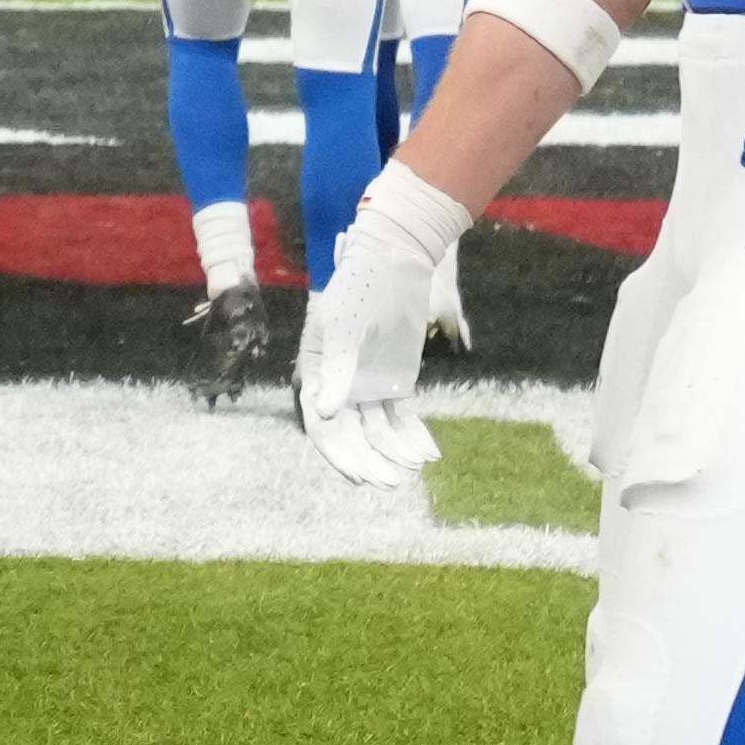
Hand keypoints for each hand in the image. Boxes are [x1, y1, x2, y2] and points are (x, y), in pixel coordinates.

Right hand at [296, 166, 465, 490]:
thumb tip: (327, 413)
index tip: (359, 476)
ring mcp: (368, 386)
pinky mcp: (395, 382)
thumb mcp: (346, 327)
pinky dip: (413, 435)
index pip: (323, 425)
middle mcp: (340, 387)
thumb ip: (338, 370)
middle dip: (371, 460)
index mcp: (317, 376)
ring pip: (379, 431)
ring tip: (415, 467)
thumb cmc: (359, 288)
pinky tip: (428, 452)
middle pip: (353, 435)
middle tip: (391, 482)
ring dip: (394, 451)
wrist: (395, 262)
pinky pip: (403, 418)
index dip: (339, 453)